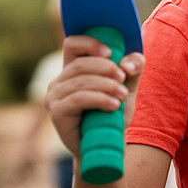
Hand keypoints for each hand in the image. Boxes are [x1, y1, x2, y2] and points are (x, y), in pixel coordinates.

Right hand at [45, 35, 143, 157]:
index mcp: (73, 69)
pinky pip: (78, 98)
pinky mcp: (57, 112)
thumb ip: (133, 68)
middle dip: (106, 68)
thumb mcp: (128, 86)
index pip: (72, 43)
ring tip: (122, 95)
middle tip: (123, 78)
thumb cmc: (114, 114)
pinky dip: (99, 99)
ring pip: (81, 81)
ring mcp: (55, 96)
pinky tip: (113, 105)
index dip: (90, 43)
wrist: (106, 144)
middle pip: (81, 63)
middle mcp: (60, 80)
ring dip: (107, 85)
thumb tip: (127, 64)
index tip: (111, 53)